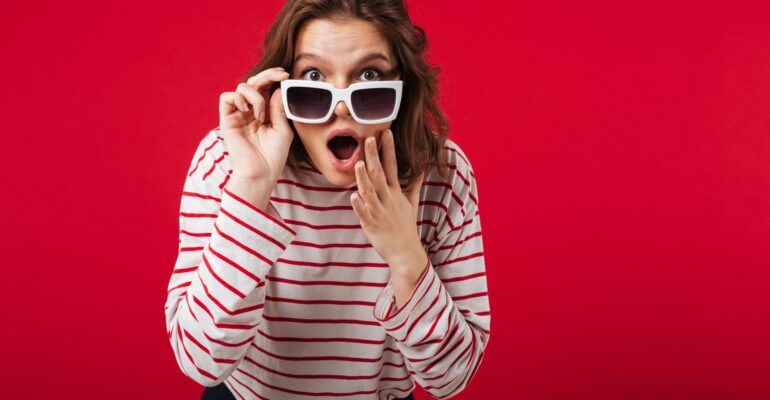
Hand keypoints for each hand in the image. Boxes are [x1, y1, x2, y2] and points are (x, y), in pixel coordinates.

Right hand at [218, 67, 292, 183]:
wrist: (261, 174)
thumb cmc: (273, 156)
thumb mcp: (282, 130)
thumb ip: (279, 109)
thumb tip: (277, 88)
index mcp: (265, 112)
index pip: (266, 87)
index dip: (274, 77)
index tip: (286, 75)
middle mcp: (251, 111)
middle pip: (254, 82)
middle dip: (267, 75)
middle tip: (280, 76)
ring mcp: (238, 114)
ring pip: (242, 87)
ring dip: (256, 96)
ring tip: (261, 116)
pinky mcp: (227, 120)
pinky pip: (226, 98)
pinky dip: (238, 98)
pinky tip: (248, 111)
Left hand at [350, 129, 425, 266]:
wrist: (405, 252)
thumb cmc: (406, 226)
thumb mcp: (412, 203)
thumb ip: (414, 184)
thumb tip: (422, 169)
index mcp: (396, 193)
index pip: (392, 166)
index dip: (388, 149)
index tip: (386, 133)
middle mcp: (388, 200)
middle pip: (379, 174)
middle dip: (373, 156)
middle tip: (368, 138)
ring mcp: (379, 212)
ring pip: (370, 192)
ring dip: (363, 178)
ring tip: (358, 163)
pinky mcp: (371, 225)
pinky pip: (364, 214)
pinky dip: (359, 206)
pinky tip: (353, 196)